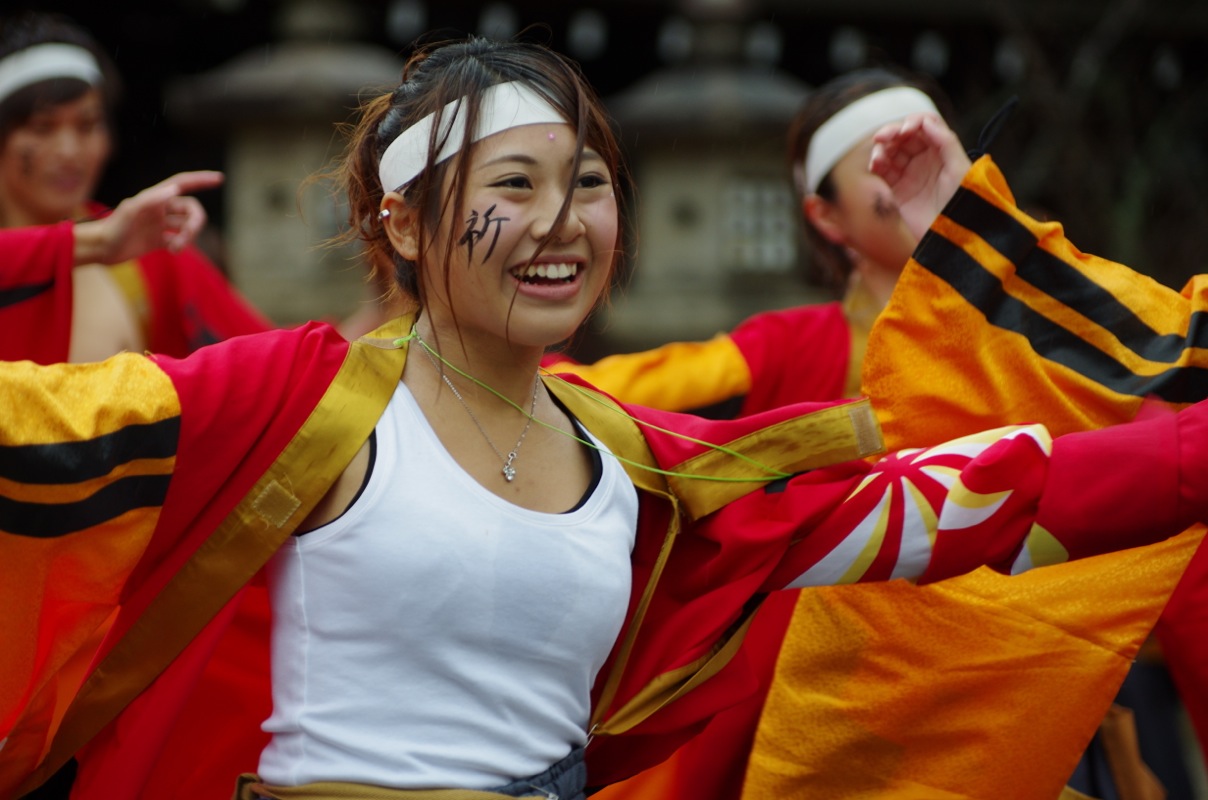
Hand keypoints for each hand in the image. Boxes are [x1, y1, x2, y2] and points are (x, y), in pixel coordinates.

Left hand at [74, 171, 223, 264]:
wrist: (100, 248)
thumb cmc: (112, 227)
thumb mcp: (130, 211)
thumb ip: (152, 199)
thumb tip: (176, 190)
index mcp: (155, 198)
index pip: (183, 183)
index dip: (201, 180)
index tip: (219, 179)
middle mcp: (160, 209)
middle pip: (191, 209)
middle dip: (195, 224)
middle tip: (186, 237)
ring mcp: (160, 225)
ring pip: (186, 226)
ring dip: (187, 238)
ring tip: (175, 248)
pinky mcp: (158, 240)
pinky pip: (179, 240)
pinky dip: (181, 246)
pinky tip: (172, 252)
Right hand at [869, 114, 969, 242]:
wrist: (953, 236)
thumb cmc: (963, 202)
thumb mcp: (960, 169)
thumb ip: (946, 142)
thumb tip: (926, 122)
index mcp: (942, 150)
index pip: (924, 126)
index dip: (913, 123)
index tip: (906, 131)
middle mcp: (925, 159)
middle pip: (904, 136)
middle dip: (892, 132)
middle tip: (882, 137)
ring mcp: (909, 174)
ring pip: (890, 151)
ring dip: (882, 149)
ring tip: (878, 157)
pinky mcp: (897, 190)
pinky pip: (883, 171)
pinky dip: (877, 164)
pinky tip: (875, 165)